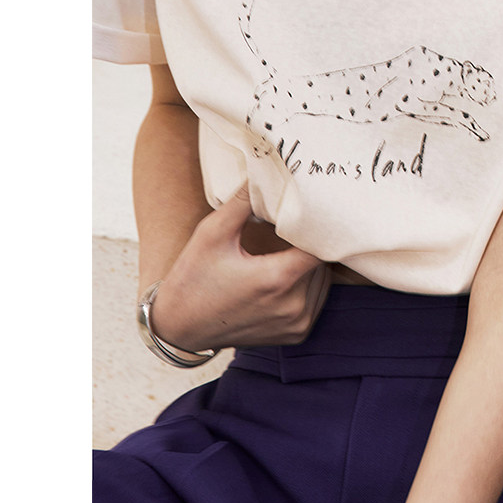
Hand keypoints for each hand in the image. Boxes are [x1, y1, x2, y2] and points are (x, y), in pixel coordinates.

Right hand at [148, 185, 331, 351]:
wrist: (179, 329)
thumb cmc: (193, 278)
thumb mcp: (212, 234)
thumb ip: (243, 201)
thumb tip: (265, 168)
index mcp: (277, 279)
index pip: (323, 244)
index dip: (321, 225)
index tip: (313, 210)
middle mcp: (293, 305)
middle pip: (323, 261)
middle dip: (311, 242)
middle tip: (294, 226)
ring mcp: (297, 323)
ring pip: (324, 279)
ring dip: (311, 263)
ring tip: (286, 250)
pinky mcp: (297, 333)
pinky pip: (318, 299)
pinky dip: (309, 284)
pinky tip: (285, 274)